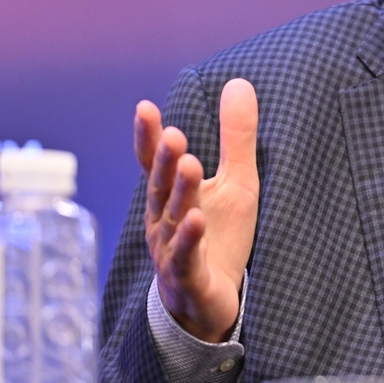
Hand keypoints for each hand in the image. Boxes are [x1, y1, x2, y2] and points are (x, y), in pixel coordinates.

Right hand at [135, 78, 259, 342]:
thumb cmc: (217, 234)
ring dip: (180, 192)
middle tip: (175, 134)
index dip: (148, 137)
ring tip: (189, 163)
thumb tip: (239, 82)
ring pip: (173, 218)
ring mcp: (172, 249)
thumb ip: (236, 136)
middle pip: (161, 187)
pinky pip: (187, 257)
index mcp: (171, 195)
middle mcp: (164, 219)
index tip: (144, 107)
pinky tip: (196, 220)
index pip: (155, 163)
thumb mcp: (237, 180)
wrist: (207, 300)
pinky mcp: (190, 277)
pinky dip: (189, 238)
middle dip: (165, 161)